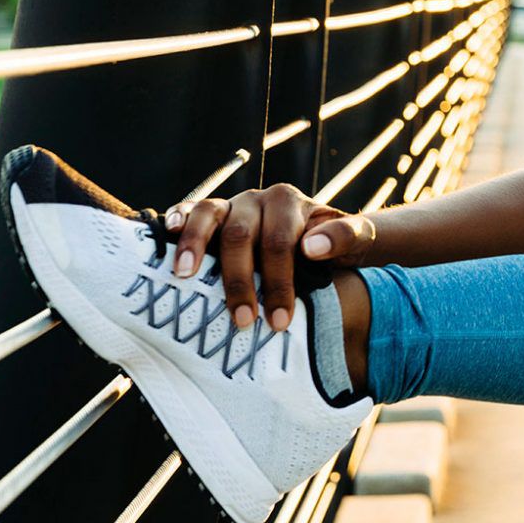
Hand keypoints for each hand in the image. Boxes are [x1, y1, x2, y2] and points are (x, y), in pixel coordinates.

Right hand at [163, 183, 377, 334]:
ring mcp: (230, 205)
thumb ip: (345, 237)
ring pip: (208, 216)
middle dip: (240, 282)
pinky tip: (166, 234)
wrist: (325, 236)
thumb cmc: (336, 244)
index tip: (280, 321)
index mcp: (289, 202)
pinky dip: (177, 219)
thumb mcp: (357, 238)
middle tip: (243, 322)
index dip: (279, 282)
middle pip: (241, 236)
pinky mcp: (209, 214)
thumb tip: (313, 248)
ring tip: (184, 277)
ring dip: (194, 246)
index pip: (281, 242)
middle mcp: (256, 200)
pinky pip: (189, 210)